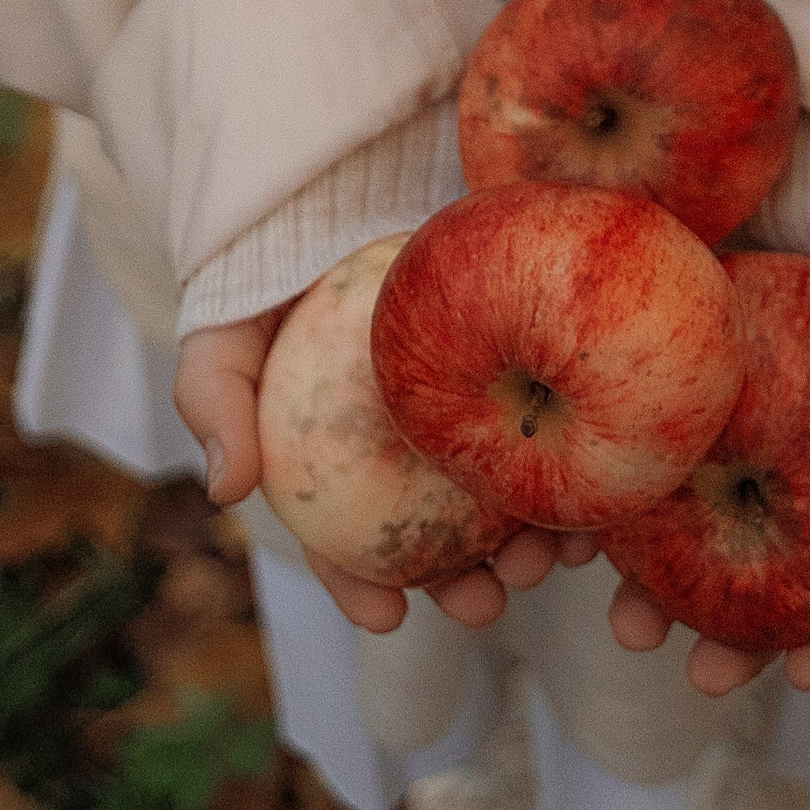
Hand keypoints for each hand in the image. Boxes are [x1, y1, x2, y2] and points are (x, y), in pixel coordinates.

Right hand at [172, 315, 600, 637]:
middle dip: (466, 588)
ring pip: (501, 496)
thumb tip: (226, 490)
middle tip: (486, 602)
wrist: (326, 190)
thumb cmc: (263, 279)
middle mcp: (407, 453)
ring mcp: (463, 409)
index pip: (344, 545)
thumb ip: (215, 403)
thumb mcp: (221, 338)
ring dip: (527, 545)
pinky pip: (546, 421)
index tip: (387, 618)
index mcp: (338, 470)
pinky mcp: (515, 360)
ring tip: (543, 562)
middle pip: (438, 539)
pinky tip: (594, 490)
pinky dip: (571, 463)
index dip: (362, 588)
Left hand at [607, 336, 809, 699]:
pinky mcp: (669, 387)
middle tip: (697, 672)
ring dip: (649, 590)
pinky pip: (628, 455)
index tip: (803, 679)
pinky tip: (572, 533)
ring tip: (625, 623)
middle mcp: (787, 481)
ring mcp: (723, 436)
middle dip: (726, 638)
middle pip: (761, 579)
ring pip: (683, 533)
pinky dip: (599, 502)